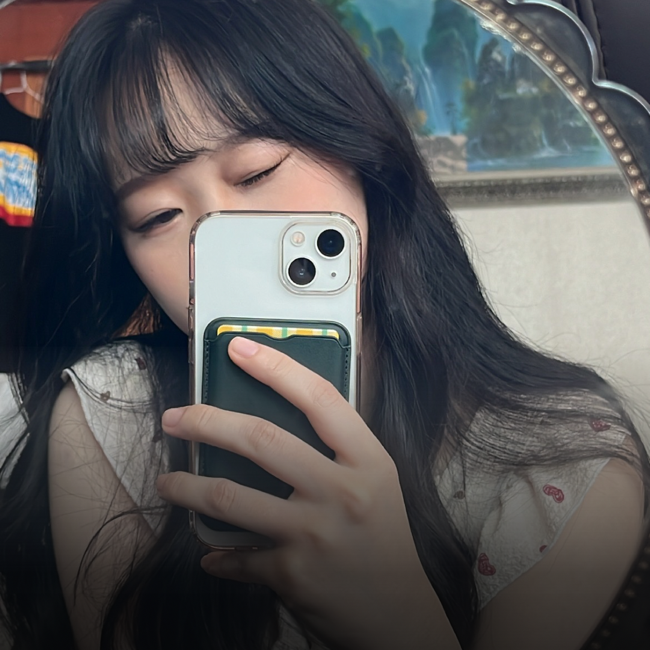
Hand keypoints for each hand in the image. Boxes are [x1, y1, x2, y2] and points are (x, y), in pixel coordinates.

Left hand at [156, 336, 456, 649]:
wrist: (401, 613)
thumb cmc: (385, 538)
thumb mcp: (376, 482)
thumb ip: (338, 449)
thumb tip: (275, 420)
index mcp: (367, 461)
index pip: (320, 399)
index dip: (277, 368)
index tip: (239, 347)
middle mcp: (342, 491)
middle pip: (262, 441)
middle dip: (208, 422)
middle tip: (176, 418)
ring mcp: (315, 533)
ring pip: (231, 497)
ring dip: (188, 487)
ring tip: (167, 482)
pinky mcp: (291, 574)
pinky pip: (237, 557)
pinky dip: (219, 555)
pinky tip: (212, 553)